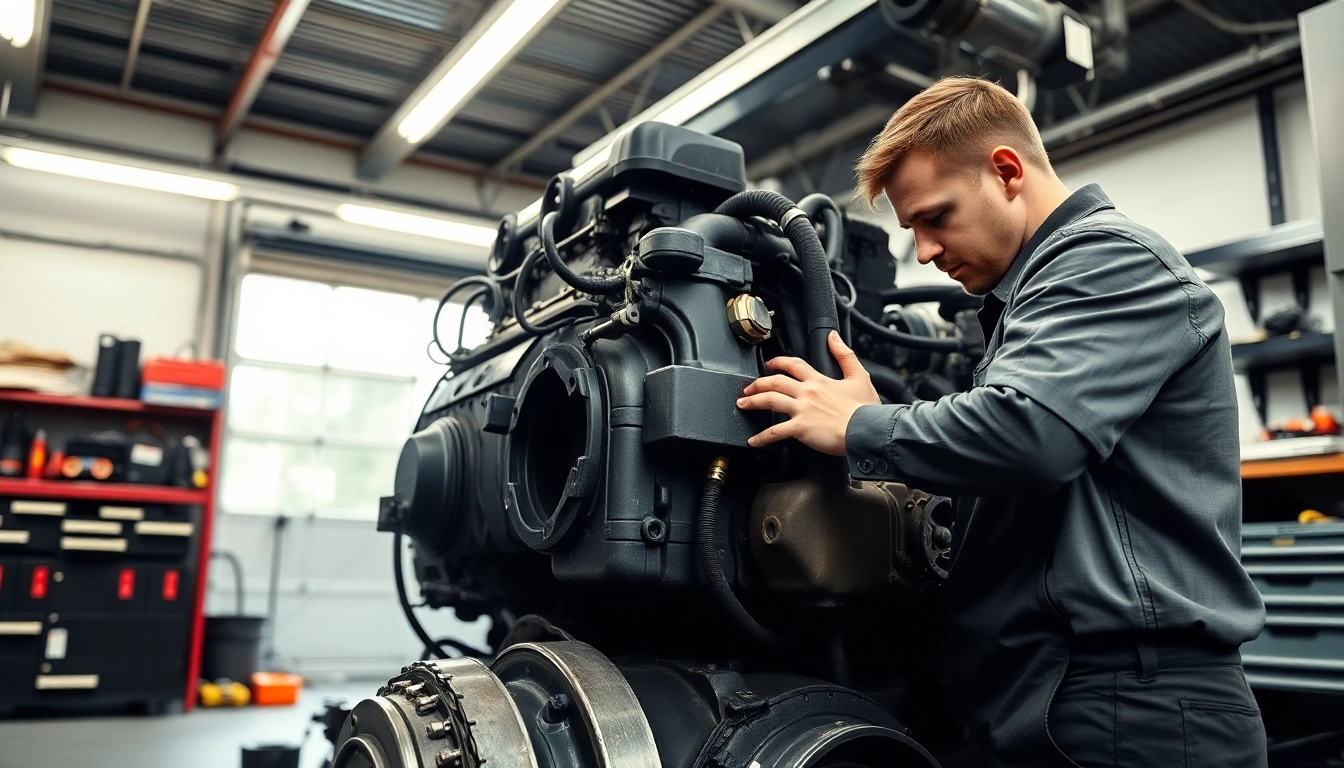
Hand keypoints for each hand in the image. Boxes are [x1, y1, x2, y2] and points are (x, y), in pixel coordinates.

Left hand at [737, 331, 880, 455]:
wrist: (867, 429)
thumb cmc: (865, 409)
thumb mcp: (859, 376)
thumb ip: (844, 354)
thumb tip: (833, 337)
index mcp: (820, 381)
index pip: (794, 365)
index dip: (778, 362)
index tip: (769, 364)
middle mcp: (807, 392)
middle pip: (775, 381)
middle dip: (758, 383)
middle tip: (748, 388)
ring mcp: (802, 410)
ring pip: (770, 400)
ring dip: (753, 402)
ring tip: (743, 405)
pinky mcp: (801, 428)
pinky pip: (775, 432)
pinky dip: (762, 437)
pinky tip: (754, 440)